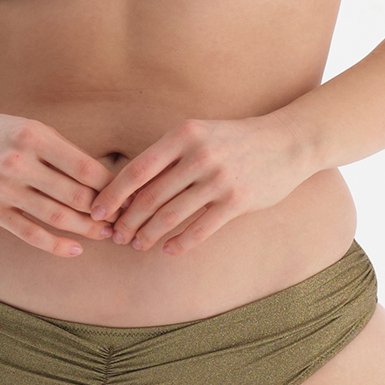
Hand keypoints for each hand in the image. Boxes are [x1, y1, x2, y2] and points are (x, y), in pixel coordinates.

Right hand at [0, 111, 114, 256]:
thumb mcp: (28, 127)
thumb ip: (60, 150)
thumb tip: (104, 177)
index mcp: (33, 136)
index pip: (84, 167)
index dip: (110, 185)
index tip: (127, 194)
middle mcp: (18, 162)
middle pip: (74, 194)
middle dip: (104, 211)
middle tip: (124, 219)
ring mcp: (3, 189)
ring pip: (56, 216)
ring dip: (87, 229)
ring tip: (107, 234)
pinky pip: (30, 233)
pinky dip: (56, 245)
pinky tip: (76, 250)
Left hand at [90, 115, 316, 255]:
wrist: (287, 142)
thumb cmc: (234, 140)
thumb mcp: (199, 134)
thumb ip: (168, 156)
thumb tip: (129, 188)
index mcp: (183, 135)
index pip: (137, 170)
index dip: (113, 195)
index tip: (96, 212)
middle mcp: (198, 155)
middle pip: (150, 197)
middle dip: (127, 221)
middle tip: (115, 237)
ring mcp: (219, 178)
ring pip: (171, 216)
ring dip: (148, 235)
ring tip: (137, 245)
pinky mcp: (237, 200)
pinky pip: (200, 229)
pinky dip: (180, 244)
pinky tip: (168, 250)